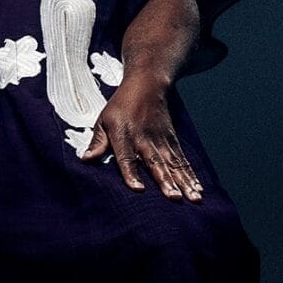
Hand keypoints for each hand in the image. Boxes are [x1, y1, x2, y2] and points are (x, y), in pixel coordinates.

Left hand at [81, 77, 202, 200]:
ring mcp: (161, 139)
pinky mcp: (172, 139)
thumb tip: (85, 160)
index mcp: (123, 134)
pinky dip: (191, 174)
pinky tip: (198, 189)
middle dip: (165, 180)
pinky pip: (182, 159)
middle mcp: (144, 138)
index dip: (131, 172)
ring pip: (173, 163)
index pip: (126, 156)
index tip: (138, 189)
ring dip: (183, 181)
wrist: (146, 83)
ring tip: (193, 198)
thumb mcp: (104, 119)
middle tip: (174, 198)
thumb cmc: (121, 105)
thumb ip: (98, 141)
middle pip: (155, 161)